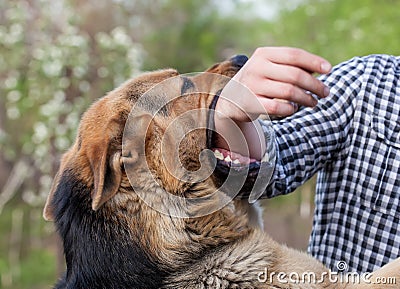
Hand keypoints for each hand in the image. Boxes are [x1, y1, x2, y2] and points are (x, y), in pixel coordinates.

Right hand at [216, 47, 331, 121]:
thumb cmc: (259, 81)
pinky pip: (279, 107)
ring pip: (289, 92)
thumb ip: (291, 65)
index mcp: (263, 54)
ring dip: (306, 99)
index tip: (329, 70)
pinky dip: (290, 109)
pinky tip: (294, 109)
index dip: (314, 62)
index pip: (294, 55)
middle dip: (315, 85)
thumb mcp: (270, 67)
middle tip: (325, 92)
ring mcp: (252, 86)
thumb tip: (322, 69)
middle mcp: (256, 68)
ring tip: (314, 102)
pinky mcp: (251, 103)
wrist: (231, 99)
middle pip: (295, 75)